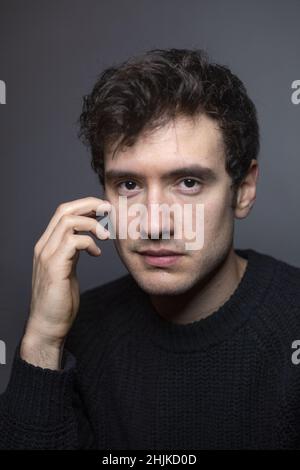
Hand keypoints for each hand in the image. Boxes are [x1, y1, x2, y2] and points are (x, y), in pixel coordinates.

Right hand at [20, 196, 111, 368]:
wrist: (48, 325)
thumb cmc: (59, 300)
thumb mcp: (68, 268)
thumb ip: (73, 252)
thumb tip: (88, 239)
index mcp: (47, 245)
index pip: (63, 212)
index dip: (84, 205)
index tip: (102, 210)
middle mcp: (44, 246)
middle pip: (65, 210)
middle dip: (89, 205)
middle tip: (108, 210)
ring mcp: (47, 255)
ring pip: (69, 221)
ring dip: (92, 224)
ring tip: (105, 236)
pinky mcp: (55, 267)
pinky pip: (73, 241)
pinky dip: (89, 242)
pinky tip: (97, 253)